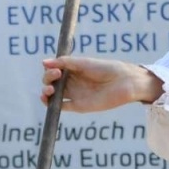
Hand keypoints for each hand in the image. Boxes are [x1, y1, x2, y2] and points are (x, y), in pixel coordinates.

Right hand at [40, 56, 163, 112]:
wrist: (124, 82)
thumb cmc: (107, 69)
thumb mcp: (84, 63)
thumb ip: (64, 62)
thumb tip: (43, 62)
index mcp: (73, 70)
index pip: (54, 71)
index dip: (50, 70)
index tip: (56, 69)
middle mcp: (72, 82)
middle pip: (51, 82)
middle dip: (47, 79)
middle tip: (56, 75)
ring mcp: (74, 94)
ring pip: (53, 95)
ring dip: (46, 92)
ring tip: (49, 90)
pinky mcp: (79, 106)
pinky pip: (61, 106)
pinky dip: (52, 105)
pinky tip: (49, 100)